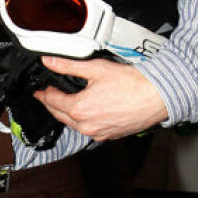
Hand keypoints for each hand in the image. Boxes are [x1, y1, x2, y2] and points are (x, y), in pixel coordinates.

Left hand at [34, 56, 168, 139]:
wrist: (157, 96)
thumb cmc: (132, 84)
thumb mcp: (96, 68)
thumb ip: (68, 65)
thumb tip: (50, 61)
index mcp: (79, 110)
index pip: (51, 102)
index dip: (44, 93)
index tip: (41, 90)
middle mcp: (86, 126)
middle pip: (59, 115)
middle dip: (52, 105)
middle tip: (48, 96)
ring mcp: (97, 133)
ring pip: (73, 124)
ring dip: (66, 114)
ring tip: (65, 103)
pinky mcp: (108, 136)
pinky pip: (88, 130)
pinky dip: (82, 121)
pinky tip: (86, 112)